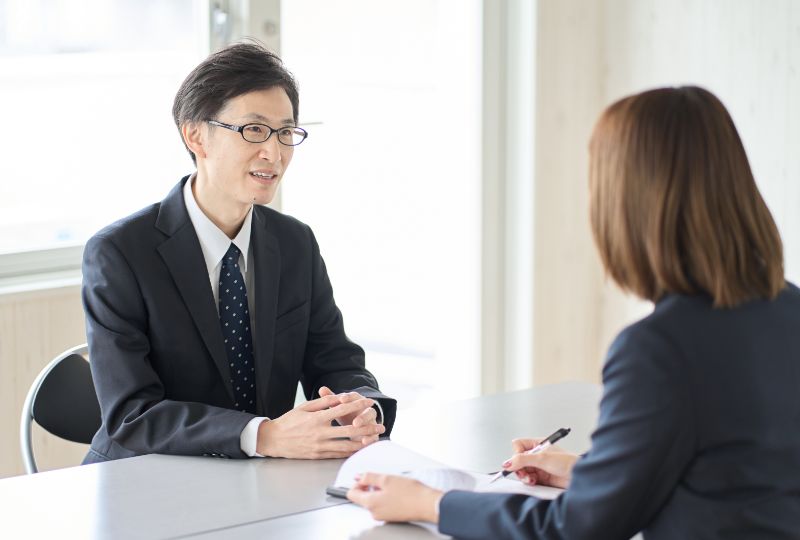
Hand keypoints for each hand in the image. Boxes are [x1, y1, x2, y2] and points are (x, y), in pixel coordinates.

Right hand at [256, 394, 384, 458]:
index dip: (358, 404)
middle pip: (349, 430)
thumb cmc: (289, 421)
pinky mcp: (318, 455)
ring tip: (375, 439)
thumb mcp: (304, 407)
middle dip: (367, 427)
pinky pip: (337, 454)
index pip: (343, 409)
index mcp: (317, 418)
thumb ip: (323, 402)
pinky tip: (360, 450)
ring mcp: (319, 446)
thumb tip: (340, 397)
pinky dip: (350, 452)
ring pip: (346, 445)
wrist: (273, 440)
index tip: (370, 401)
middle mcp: (320, 433)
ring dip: (363, 442)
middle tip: (381, 425)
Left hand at [347, 473, 442, 522]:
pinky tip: (397, 493)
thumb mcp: (386, 479)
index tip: (367, 478)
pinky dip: (386, 497)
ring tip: (393, 487)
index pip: (351, 493)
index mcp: (370, 503)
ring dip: (379, 491)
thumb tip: (357, 477)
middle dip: (370, 487)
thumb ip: (368, 477)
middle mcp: (374, 513)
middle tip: (384, 481)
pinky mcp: (391, 516)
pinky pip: (382, 505)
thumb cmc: (410, 493)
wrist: (427, 505)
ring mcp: (382, 516)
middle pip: (362, 497)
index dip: (357, 483)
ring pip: (373, 500)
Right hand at [502, 438, 578, 488]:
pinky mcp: (541, 478)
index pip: (518, 446)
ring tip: (531, 479)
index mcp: (537, 444)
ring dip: (524, 476)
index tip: (518, 460)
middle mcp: (536, 455)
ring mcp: (538, 466)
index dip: (516, 454)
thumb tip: (507, 463)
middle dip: (519, 468)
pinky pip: (528, 479)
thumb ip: (523, 460)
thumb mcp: (542, 458)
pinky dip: (529, 482)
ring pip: (522, 471)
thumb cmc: (567, 462)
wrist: (579, 476)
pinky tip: (534, 482)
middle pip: (518, 460)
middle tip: (524, 473)